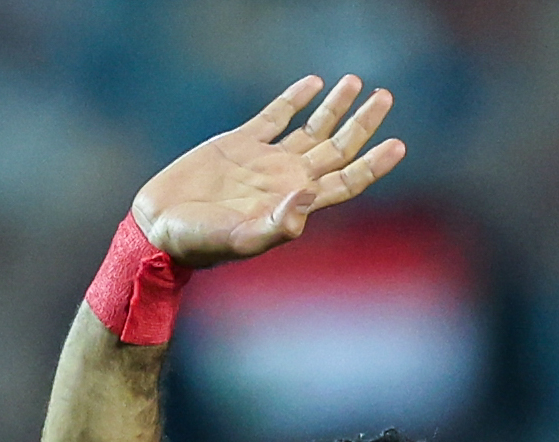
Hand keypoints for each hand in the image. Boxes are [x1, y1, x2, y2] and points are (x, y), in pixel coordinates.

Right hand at [131, 74, 405, 267]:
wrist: (160, 228)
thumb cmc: (202, 244)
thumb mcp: (243, 240)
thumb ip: (279, 225)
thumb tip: (310, 196)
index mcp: (296, 202)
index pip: (347, 180)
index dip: (373, 164)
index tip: (398, 144)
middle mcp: (287, 178)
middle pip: (338, 147)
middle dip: (363, 123)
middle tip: (385, 97)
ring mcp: (265, 159)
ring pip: (311, 128)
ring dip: (335, 106)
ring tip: (356, 82)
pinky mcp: (239, 142)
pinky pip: (274, 116)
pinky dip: (294, 98)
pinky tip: (312, 83)